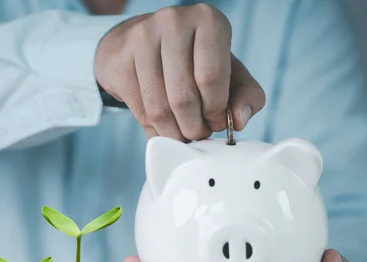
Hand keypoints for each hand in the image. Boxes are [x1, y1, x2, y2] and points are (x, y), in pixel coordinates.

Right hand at [95, 4, 265, 140]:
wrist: (140, 44)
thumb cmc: (191, 61)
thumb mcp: (228, 72)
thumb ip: (247, 95)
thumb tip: (239, 121)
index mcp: (208, 20)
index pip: (211, 76)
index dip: (216, 110)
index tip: (215, 122)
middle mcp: (173, 22)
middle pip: (184, 97)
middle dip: (194, 127)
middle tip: (197, 134)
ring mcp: (142, 38)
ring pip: (159, 108)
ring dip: (173, 134)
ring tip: (181, 135)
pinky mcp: (120, 60)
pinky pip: (140, 111)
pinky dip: (154, 130)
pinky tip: (162, 128)